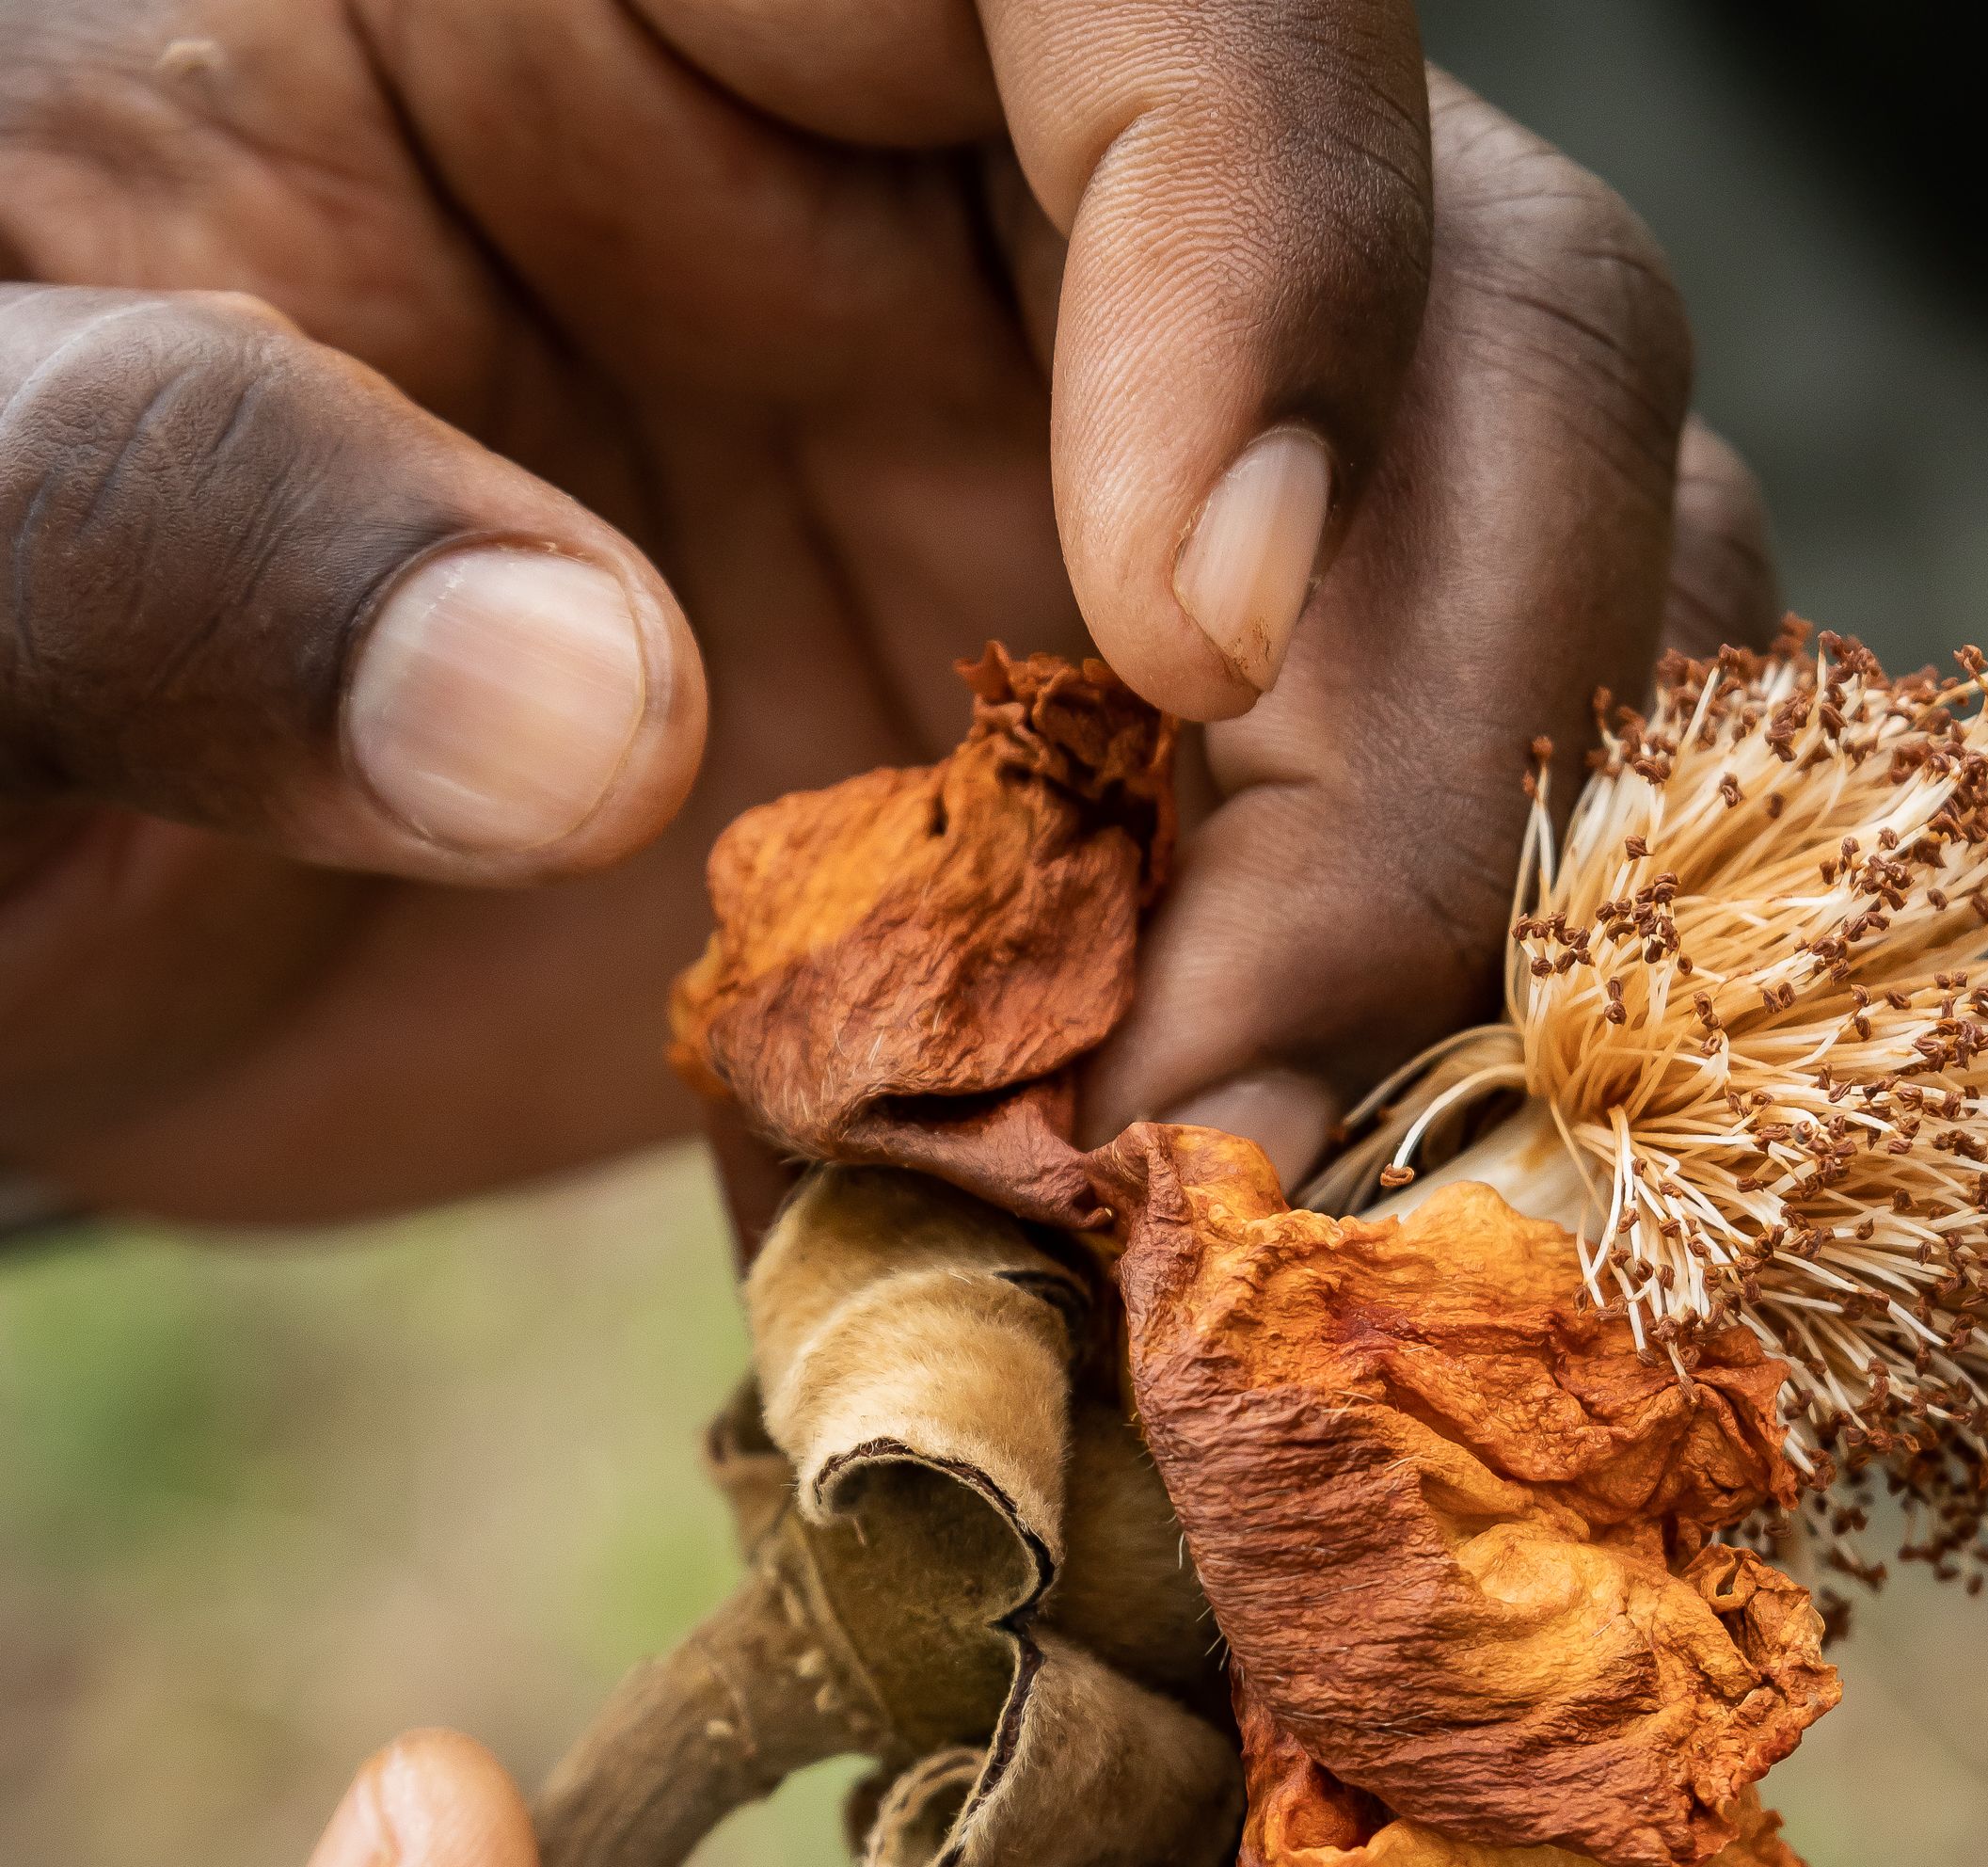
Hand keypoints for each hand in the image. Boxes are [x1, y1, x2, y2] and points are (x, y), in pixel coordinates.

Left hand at [0, 2, 1771, 1221]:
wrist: (33, 887)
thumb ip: (173, 532)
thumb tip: (585, 711)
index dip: (1277, 250)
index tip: (1191, 633)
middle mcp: (971, 207)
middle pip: (1481, 318)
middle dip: (1431, 732)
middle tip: (1214, 1108)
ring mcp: (1090, 508)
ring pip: (1544, 592)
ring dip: (1475, 929)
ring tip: (1223, 1213)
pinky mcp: (1136, 791)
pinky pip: (1429, 865)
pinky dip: (1413, 1067)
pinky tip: (1219, 1246)